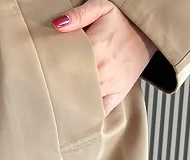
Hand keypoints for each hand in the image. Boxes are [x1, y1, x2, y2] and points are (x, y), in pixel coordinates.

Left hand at [52, 1, 156, 116]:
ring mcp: (111, 85)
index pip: (66, 66)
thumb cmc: (123, 20)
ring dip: (70, 106)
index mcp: (95, 49)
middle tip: (42, 96)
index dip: (51, 73)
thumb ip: (79, 15)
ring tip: (55, 108)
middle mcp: (103, 70)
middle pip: (72, 87)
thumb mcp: (102, 7)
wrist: (149, 30)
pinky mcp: (119, 94)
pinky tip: (77, 119)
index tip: (40, 77)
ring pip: (85, 102)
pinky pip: (102, 112)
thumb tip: (57, 24)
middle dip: (57, 91)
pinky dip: (90, 117)